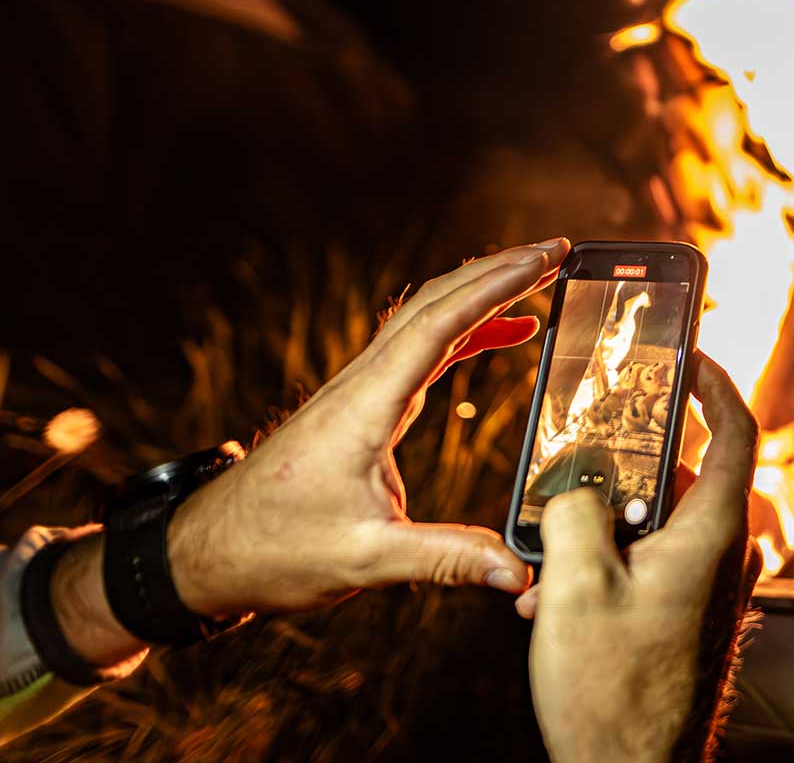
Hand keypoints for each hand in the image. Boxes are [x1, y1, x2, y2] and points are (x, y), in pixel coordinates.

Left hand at [165, 238, 569, 617]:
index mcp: (366, 405)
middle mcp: (363, 384)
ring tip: (539, 276)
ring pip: (427, 317)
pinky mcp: (362, 404)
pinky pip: (422, 348)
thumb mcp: (365, 559)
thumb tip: (519, 573)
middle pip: (436, 302)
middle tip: (556, 250)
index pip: (441, 325)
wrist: (207, 552)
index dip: (497, 288)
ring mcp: (360, 390)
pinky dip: (467, 331)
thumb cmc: (272, 550)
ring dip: (482, 291)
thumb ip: (447, 560)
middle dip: (499, 270)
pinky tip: (504, 336)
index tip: (544, 260)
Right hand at [524, 353, 758, 762]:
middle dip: (621, 467)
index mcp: (712, 533)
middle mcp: (723, 555)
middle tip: (576, 457)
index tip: (689, 354)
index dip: (714, 383)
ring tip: (548, 553)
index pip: (733, 430)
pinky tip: (554, 597)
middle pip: (679, 476)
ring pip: (657, 525)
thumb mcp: (575, 586)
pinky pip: (652, 565)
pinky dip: (607, 565)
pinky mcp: (689, 617)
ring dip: (601, 527)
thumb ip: (573, 511)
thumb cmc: (613, 690)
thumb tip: (575, 485)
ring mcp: (709, 589)